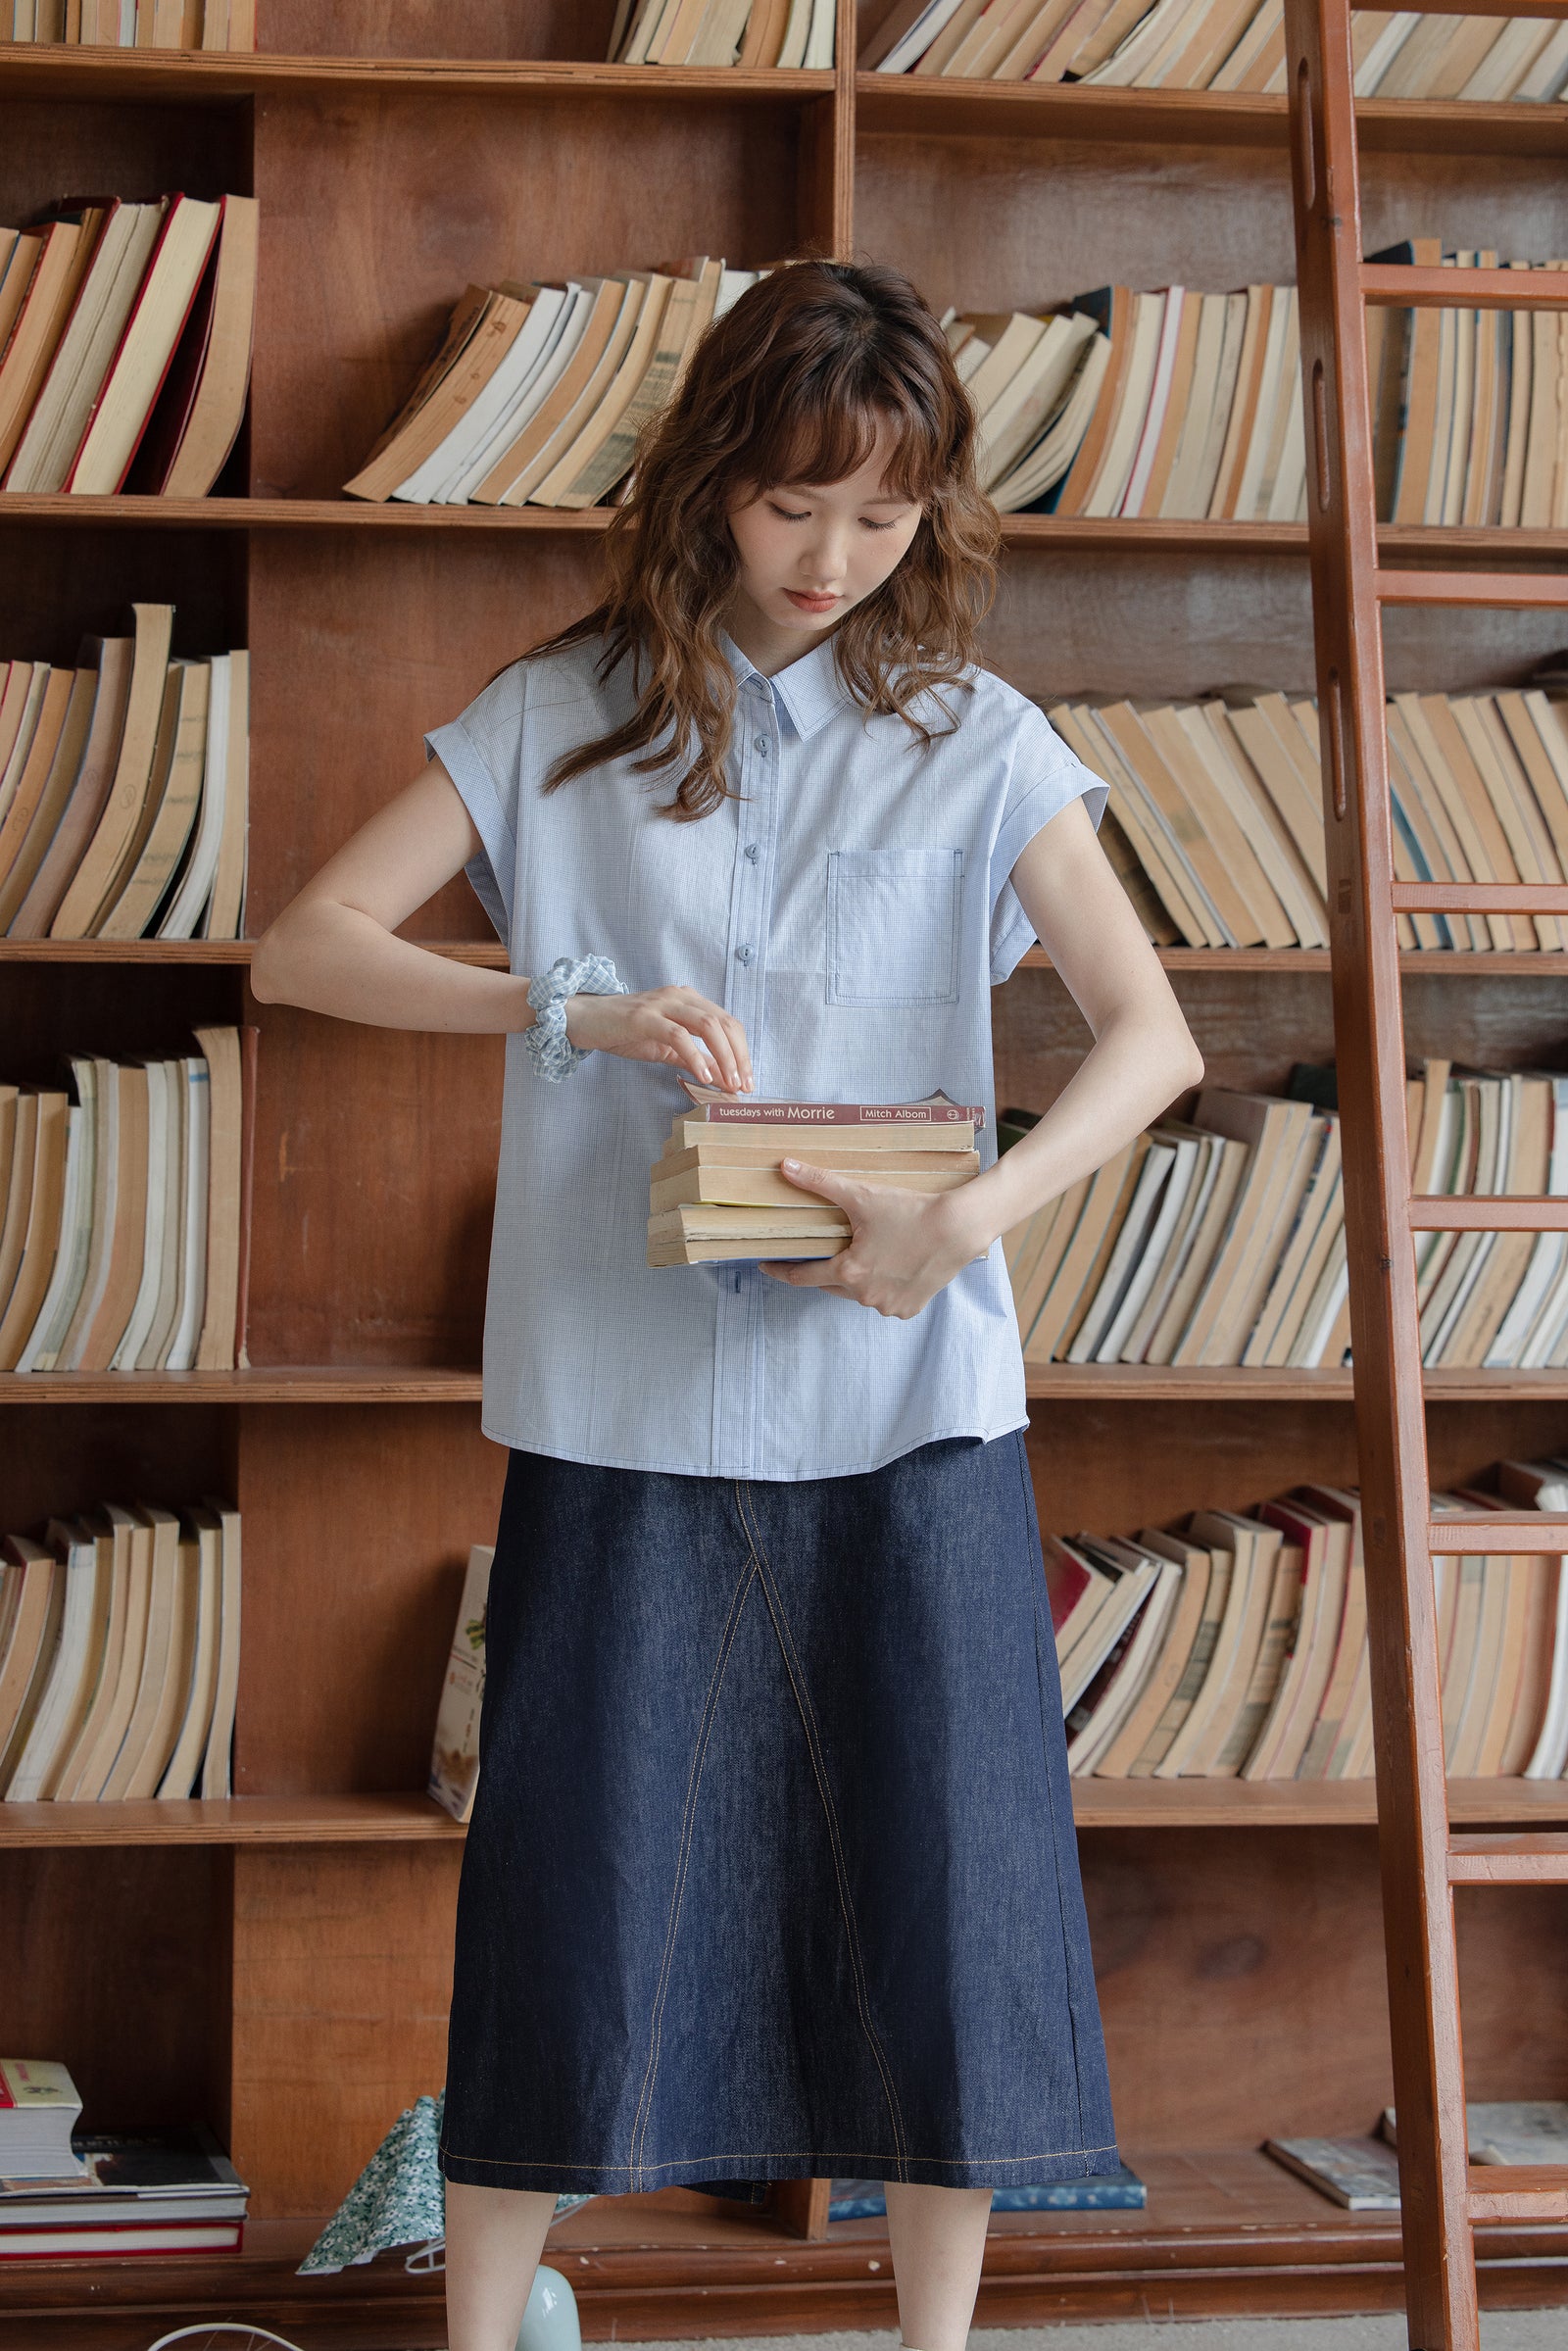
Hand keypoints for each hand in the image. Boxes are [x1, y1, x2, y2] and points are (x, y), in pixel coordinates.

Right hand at [562, 985, 751, 1092]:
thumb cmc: (624, 1031)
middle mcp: (680, 996)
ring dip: (723, 1056)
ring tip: (728, 1083)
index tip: (748, 1080)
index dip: (743, 1052)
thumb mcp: (666, 1047)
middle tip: (744, 1085)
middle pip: (724, 1023)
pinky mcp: (644, 1017)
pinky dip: (694, 1055)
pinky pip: (678, 1035)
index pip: (728, 1023)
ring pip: (707, 1025)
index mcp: (689, 1000)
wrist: (584, 1019)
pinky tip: (702, 1076)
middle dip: (739, 1056)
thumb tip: (724, 1079)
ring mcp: (662, 1004)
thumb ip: (695, 1059)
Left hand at [761, 1158, 991, 1317]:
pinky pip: (886, 1300)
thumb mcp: (862, 1196)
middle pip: (831, 1285)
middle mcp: (865, 1296)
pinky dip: (883, 1287)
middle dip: (824, 1270)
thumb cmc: (910, 1211)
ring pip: (860, 1294)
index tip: (768, 1267)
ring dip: (856, 1280)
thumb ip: (820, 1183)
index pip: (802, 1277)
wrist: (959, 1228)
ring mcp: (888, 1306)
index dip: (782, 1271)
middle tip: (821, 1254)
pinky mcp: (909, 1309)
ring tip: (862, 1257)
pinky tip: (889, 1268)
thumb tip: (785, 1166)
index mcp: (848, 1273)